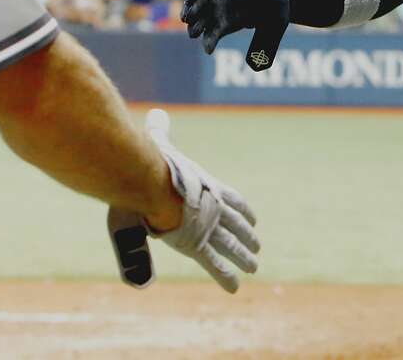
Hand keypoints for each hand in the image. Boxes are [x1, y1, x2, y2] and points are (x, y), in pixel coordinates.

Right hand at [109, 108, 260, 293]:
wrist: (145, 178)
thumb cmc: (147, 162)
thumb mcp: (157, 144)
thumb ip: (161, 130)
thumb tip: (157, 113)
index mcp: (205, 185)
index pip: (231, 198)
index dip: (242, 208)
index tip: (253, 218)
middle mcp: (211, 205)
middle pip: (235, 224)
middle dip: (246, 235)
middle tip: (257, 246)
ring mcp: (205, 225)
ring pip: (230, 245)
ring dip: (243, 256)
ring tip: (254, 265)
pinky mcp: (194, 243)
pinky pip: (212, 264)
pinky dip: (224, 276)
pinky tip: (235, 287)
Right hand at [180, 0, 289, 67]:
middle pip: (195, 4)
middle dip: (190, 11)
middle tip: (189, 19)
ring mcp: (215, 12)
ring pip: (200, 20)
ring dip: (195, 27)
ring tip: (194, 34)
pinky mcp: (223, 26)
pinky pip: (213, 34)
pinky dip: (209, 41)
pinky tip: (208, 49)